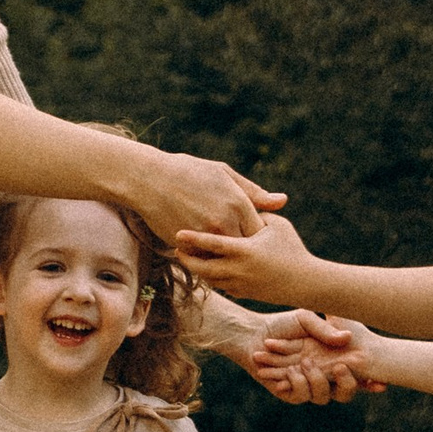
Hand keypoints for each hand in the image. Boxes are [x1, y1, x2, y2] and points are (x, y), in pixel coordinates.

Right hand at [120, 146, 284, 245]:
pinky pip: (204, 259)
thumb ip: (254, 192)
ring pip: (225, 258)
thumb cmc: (189, 172)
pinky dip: (206, 257)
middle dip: (245, 250)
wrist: (149, 180)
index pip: (261, 232)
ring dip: (225, 257)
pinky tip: (204, 251)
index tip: (255, 235)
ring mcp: (204, 236)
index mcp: (237, 204)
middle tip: (243, 250)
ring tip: (224, 252)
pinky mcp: (187, 245)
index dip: (259, 236)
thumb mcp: (224, 174)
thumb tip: (282, 202)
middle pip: (245, 248)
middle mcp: (224, 222)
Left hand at [171, 207, 314, 298]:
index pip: (212, 244)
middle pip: (203, 268)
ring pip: (210, 279)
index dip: (193, 238)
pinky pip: (222, 286)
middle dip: (187, 260)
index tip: (177, 233)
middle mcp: (239, 270)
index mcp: (245, 251)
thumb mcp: (277, 225)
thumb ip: (256, 215)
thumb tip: (240, 207)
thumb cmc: (293, 249)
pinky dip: (213, 278)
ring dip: (198, 270)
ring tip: (189, 258)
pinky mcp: (245, 294)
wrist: (307, 282)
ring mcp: (240, 285)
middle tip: (176, 250)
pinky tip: (207, 270)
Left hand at [245, 308, 380, 403]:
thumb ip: (326, 328)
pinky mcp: (290, 392)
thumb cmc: (281, 324)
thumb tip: (347, 339)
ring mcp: (307, 385)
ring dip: (316, 380)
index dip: (371, 380)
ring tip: (305, 363)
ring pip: (324, 396)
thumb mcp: (307, 319)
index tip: (383, 382)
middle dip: (348, 383)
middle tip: (343, 367)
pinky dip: (297, 383)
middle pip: (346, 392)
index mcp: (331, 359)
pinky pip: (301, 396)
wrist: (253, 334)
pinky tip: (291, 371)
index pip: (357, 373)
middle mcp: (322, 375)